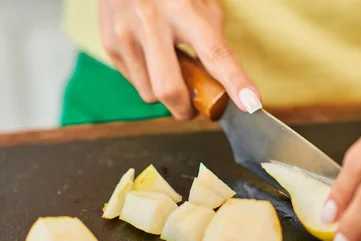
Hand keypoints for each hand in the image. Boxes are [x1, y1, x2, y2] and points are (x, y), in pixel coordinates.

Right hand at [98, 0, 260, 119]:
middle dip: (186, 110)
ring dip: (166, 93)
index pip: (215, 53)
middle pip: (170, 89)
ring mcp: (125, 34)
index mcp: (183, 8)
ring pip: (151, 94)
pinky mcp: (110, 45)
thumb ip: (213, 43)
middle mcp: (151, 20)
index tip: (250, 103)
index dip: (235, 81)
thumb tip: (225, 85)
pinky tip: (150, 56)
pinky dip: (148, 80)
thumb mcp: (201, 5)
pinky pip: (136, 84)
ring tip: (168, 66)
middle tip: (194, 107)